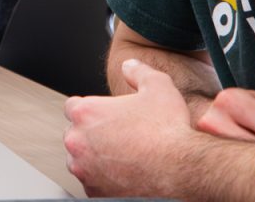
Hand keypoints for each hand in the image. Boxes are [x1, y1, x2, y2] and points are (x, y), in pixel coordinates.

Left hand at [64, 60, 194, 197]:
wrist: (182, 170)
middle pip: (75, 134)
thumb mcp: (158, 86)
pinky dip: (105, 179)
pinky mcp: (95, 193)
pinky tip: (126, 173)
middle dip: (92, 134)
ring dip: (96, 157)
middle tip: (119, 135)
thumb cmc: (168, 130)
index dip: (90, 109)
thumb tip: (129, 66)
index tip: (105, 115)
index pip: (72, 107)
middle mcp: (77, 142)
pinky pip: (93, 183)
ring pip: (81, 161)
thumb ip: (138, 72)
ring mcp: (84, 170)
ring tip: (123, 155)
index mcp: (86, 113)